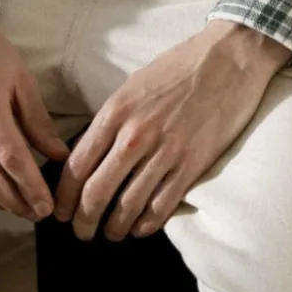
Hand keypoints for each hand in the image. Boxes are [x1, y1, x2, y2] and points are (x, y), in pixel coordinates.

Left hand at [52, 21, 291, 241]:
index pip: (77, 165)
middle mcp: (134, 135)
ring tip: (111, 234)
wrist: (230, 57)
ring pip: (127, 205)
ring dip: (114, 227)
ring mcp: (164, 151)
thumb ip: (114, 118)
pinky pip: (162, 206)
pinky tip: (141, 228)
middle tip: (81, 231)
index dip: (64, 196)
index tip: (60, 210)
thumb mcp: (135, 85)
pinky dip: (147, 224)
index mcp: (115, 112)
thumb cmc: (181, 66)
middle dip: (83, 219)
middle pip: (96, 192)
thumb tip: (94, 150)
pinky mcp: (192, 164)